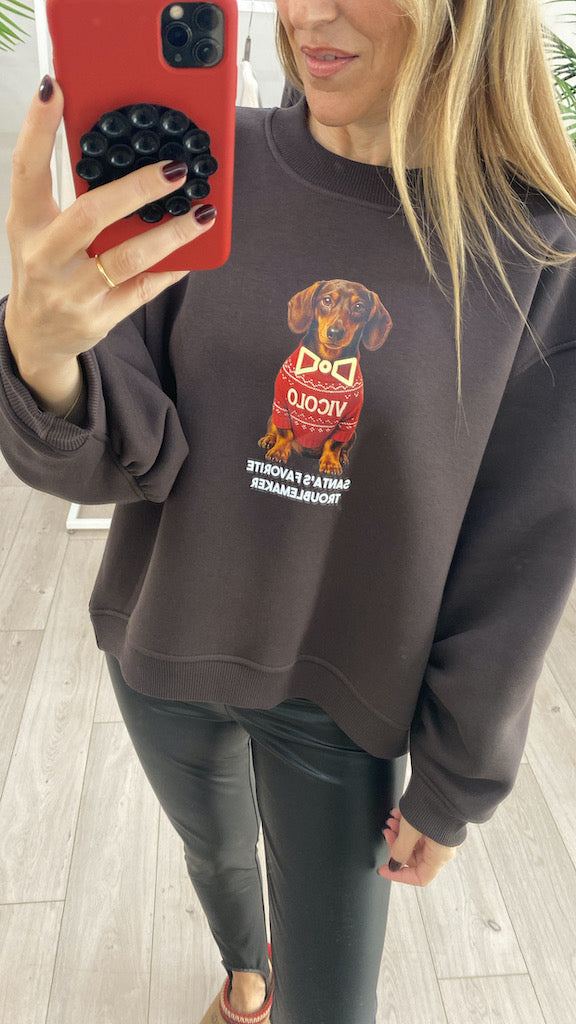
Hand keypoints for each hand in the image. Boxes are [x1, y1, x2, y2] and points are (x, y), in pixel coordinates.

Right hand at [5, 78, 215, 407]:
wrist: (36, 337)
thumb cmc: (45, 269)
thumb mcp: (38, 230)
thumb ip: (65, 196)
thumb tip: (116, 153)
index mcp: (27, 223)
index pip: (27, 169)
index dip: (38, 128)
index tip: (55, 89)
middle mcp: (44, 257)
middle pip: (91, 214)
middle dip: (137, 189)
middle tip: (176, 169)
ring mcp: (71, 292)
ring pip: (127, 257)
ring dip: (171, 234)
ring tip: (203, 213)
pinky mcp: (97, 318)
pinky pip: (143, 290)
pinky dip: (170, 270)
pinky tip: (194, 254)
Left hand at [378, 808, 458, 886]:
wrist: (445, 783)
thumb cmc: (432, 807)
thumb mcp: (410, 831)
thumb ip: (400, 850)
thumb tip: (394, 864)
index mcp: (440, 855)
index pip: (420, 877)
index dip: (399, 875)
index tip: (384, 868)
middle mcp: (442, 848)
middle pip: (414, 857)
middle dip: (397, 845)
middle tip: (387, 831)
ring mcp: (440, 835)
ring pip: (414, 842)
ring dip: (399, 832)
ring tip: (391, 819)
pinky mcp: (437, 822)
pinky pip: (418, 830)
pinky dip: (406, 824)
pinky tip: (398, 814)